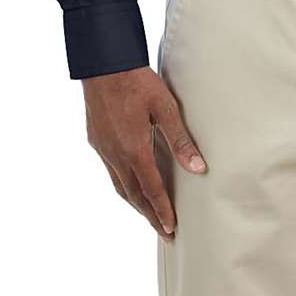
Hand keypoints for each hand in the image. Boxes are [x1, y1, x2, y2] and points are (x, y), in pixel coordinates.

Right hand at [82, 65, 206, 240]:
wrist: (104, 64)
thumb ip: (181, 140)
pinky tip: (129, 182)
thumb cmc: (138, 82)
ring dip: (135, 203)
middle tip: (163, 231)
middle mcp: (116, 155)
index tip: (170, 229)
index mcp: (134, 149)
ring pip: (119, 186)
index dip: (162, 211)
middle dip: (149, 215)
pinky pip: (110, 171)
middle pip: (133, 195)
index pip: (151, 190)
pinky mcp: (96, 140)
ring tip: (148, 214)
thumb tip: (199, 168)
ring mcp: (103, 148)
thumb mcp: (166, 108)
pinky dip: (122, 185)